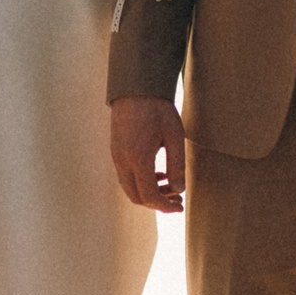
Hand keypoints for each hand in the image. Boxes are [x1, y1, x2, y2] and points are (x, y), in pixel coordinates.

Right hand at [110, 95, 187, 211]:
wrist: (136, 88)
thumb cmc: (158, 109)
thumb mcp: (174, 136)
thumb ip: (177, 165)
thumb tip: (180, 190)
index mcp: (138, 159)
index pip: (149, 195)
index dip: (165, 206)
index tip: (180, 206)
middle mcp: (123, 161)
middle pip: (136, 196)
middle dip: (157, 203)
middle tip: (177, 199)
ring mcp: (116, 157)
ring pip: (129, 188)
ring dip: (149, 193)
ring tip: (170, 186)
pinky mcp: (115, 151)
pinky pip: (126, 176)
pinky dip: (141, 182)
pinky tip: (157, 174)